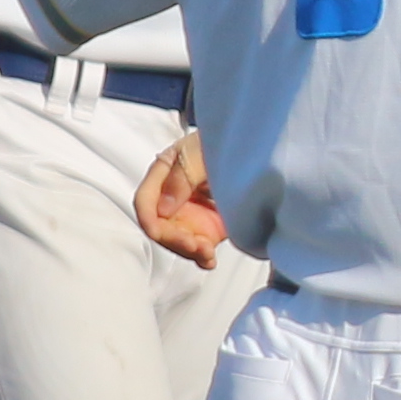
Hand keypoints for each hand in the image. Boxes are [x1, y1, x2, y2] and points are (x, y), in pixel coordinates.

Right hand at [134, 130, 231, 268]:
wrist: (255, 146)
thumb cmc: (223, 140)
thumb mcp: (201, 151)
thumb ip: (183, 176)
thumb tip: (163, 209)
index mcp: (164, 173)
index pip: (145, 202)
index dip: (149, 219)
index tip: (159, 232)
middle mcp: (172, 197)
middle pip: (160, 227)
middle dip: (174, 240)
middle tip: (195, 244)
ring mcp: (190, 213)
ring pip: (178, 241)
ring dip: (189, 251)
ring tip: (207, 253)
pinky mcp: (208, 226)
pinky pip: (199, 247)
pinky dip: (202, 256)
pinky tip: (209, 260)